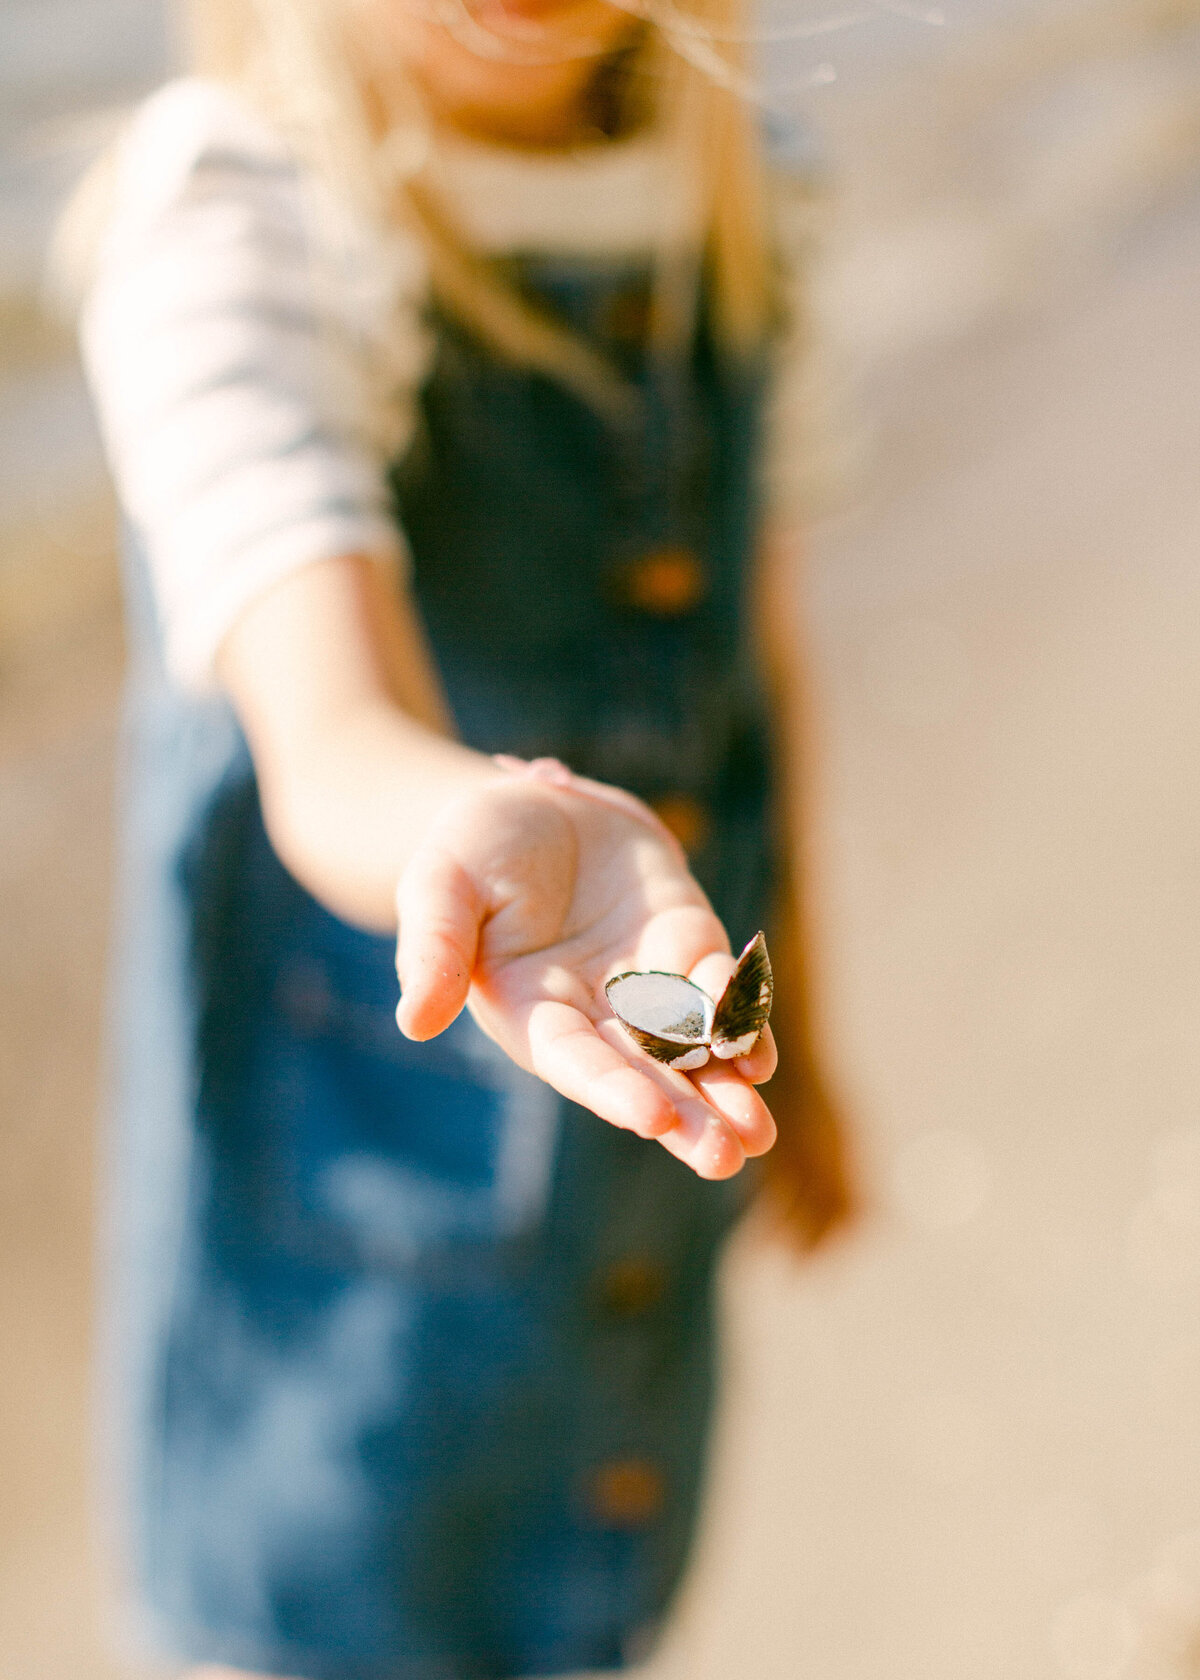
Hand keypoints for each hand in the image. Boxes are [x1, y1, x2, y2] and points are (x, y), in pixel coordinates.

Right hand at [394, 760, 777, 1179]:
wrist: (532, 804)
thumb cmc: (472, 847)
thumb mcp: (440, 884)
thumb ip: (433, 949)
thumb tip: (415, 1021)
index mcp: (529, 1011)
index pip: (574, 1059)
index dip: (611, 1088)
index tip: (652, 1117)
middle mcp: (592, 1013)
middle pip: (642, 1073)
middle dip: (684, 1115)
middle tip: (724, 1156)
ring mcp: (646, 984)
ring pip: (692, 1048)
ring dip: (725, 1090)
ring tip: (756, 1135)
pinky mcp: (686, 946)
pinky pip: (719, 991)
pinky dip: (743, 1021)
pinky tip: (761, 1057)